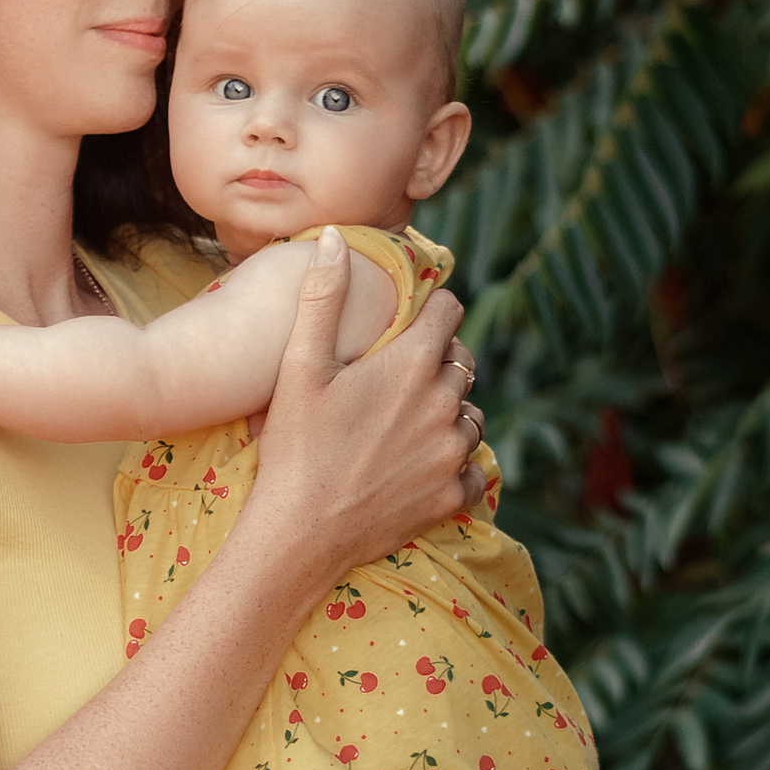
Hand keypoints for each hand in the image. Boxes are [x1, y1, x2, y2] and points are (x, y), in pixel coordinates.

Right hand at [246, 228, 483, 579]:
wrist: (299, 533)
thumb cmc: (295, 446)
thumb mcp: (299, 365)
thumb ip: (322, 295)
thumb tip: (334, 236)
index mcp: (413, 364)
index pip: (450, 311)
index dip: (431, 311)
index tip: (411, 322)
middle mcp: (445, 404)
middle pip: (463, 362)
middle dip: (438, 361)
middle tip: (396, 379)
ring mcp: (452, 452)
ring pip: (471, 414)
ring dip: (449, 412)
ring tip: (406, 423)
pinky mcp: (451, 495)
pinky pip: (474, 468)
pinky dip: (456, 463)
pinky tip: (422, 464)